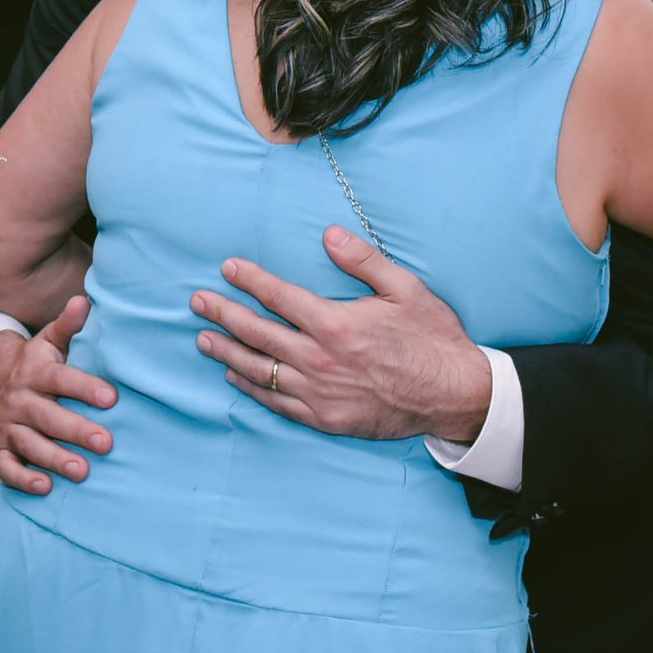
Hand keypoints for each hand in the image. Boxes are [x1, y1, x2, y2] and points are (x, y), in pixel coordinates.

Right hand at [0, 296, 117, 493]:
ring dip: (54, 458)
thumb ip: (68, 326)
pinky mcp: (1, 447)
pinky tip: (45, 487)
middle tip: (106, 442)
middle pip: (47, 416)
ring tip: (81, 471)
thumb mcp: (48, 341)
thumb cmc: (33, 362)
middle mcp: (20, 399)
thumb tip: (84, 301)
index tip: (112, 398)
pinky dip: (22, 479)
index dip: (84, 387)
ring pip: (29, 444)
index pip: (60, 379)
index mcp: (35, 371)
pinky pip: (6, 467)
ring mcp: (8, 425)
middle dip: (76, 430)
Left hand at [191, 225, 492, 441]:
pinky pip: (275, 402)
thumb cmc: (432, 339)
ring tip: (202, 339)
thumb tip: (328, 234)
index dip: (249, 279)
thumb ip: (363, 260)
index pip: (278, 296)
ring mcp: (318, 391)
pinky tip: (234, 376)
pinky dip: (251, 388)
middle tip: (197, 301)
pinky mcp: (324, 417)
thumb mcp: (405, 289)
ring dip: (226, 351)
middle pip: (256, 332)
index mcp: (334, 323)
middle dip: (222, 313)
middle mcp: (318, 359)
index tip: (227, 268)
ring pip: (258, 369)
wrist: (455, 395)